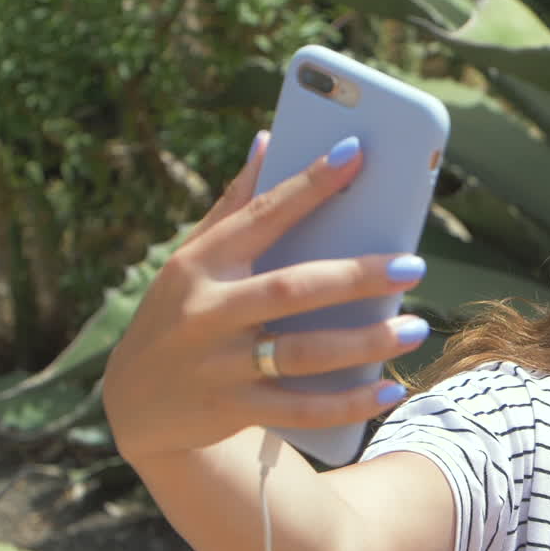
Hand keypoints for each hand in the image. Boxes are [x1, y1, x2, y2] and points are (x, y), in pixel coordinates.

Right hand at [102, 131, 427, 462]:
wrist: (134, 403)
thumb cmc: (181, 312)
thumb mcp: (193, 260)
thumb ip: (233, 206)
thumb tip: (267, 141)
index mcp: (202, 263)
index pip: (262, 216)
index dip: (309, 184)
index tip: (356, 154)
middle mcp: (207, 312)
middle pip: (291, 290)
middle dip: (355, 277)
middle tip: (413, 266)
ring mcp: (218, 365)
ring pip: (301, 353)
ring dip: (364, 342)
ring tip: (415, 327)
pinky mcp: (232, 410)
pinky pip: (299, 410)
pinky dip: (347, 403)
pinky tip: (389, 388)